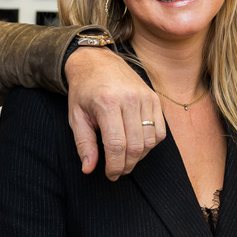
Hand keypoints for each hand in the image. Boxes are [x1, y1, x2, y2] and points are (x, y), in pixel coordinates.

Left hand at [64, 47, 162, 179]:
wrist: (97, 61)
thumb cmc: (84, 91)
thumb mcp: (76, 117)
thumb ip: (84, 144)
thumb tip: (89, 169)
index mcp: (107, 103)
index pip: (117, 145)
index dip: (115, 165)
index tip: (110, 174)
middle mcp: (129, 99)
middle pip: (136, 145)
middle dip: (127, 165)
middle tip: (117, 171)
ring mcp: (145, 97)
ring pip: (150, 140)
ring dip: (139, 156)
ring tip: (125, 158)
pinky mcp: (154, 97)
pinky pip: (160, 130)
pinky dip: (151, 143)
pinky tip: (137, 144)